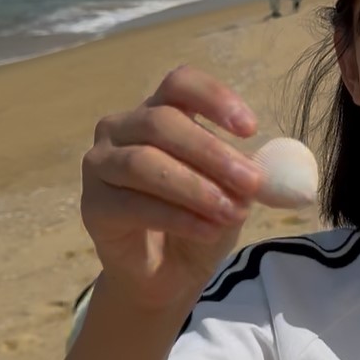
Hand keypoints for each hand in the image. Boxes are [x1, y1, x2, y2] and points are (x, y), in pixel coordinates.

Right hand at [81, 66, 260, 313]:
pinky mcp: (93, 205)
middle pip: (161, 122)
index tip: (250, 128)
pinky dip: (177, 217)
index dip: (214, 99)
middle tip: (251, 182)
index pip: (180, 85)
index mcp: (158, 113)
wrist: (167, 274)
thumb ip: (246, 179)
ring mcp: (100, 165)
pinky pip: (133, 204)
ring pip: (143, 163)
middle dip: (211, 152)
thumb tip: (266, 169)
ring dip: (195, 188)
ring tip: (232, 213)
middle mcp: (122, 129)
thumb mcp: (233, 197)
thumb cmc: (199, 222)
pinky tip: (208, 230)